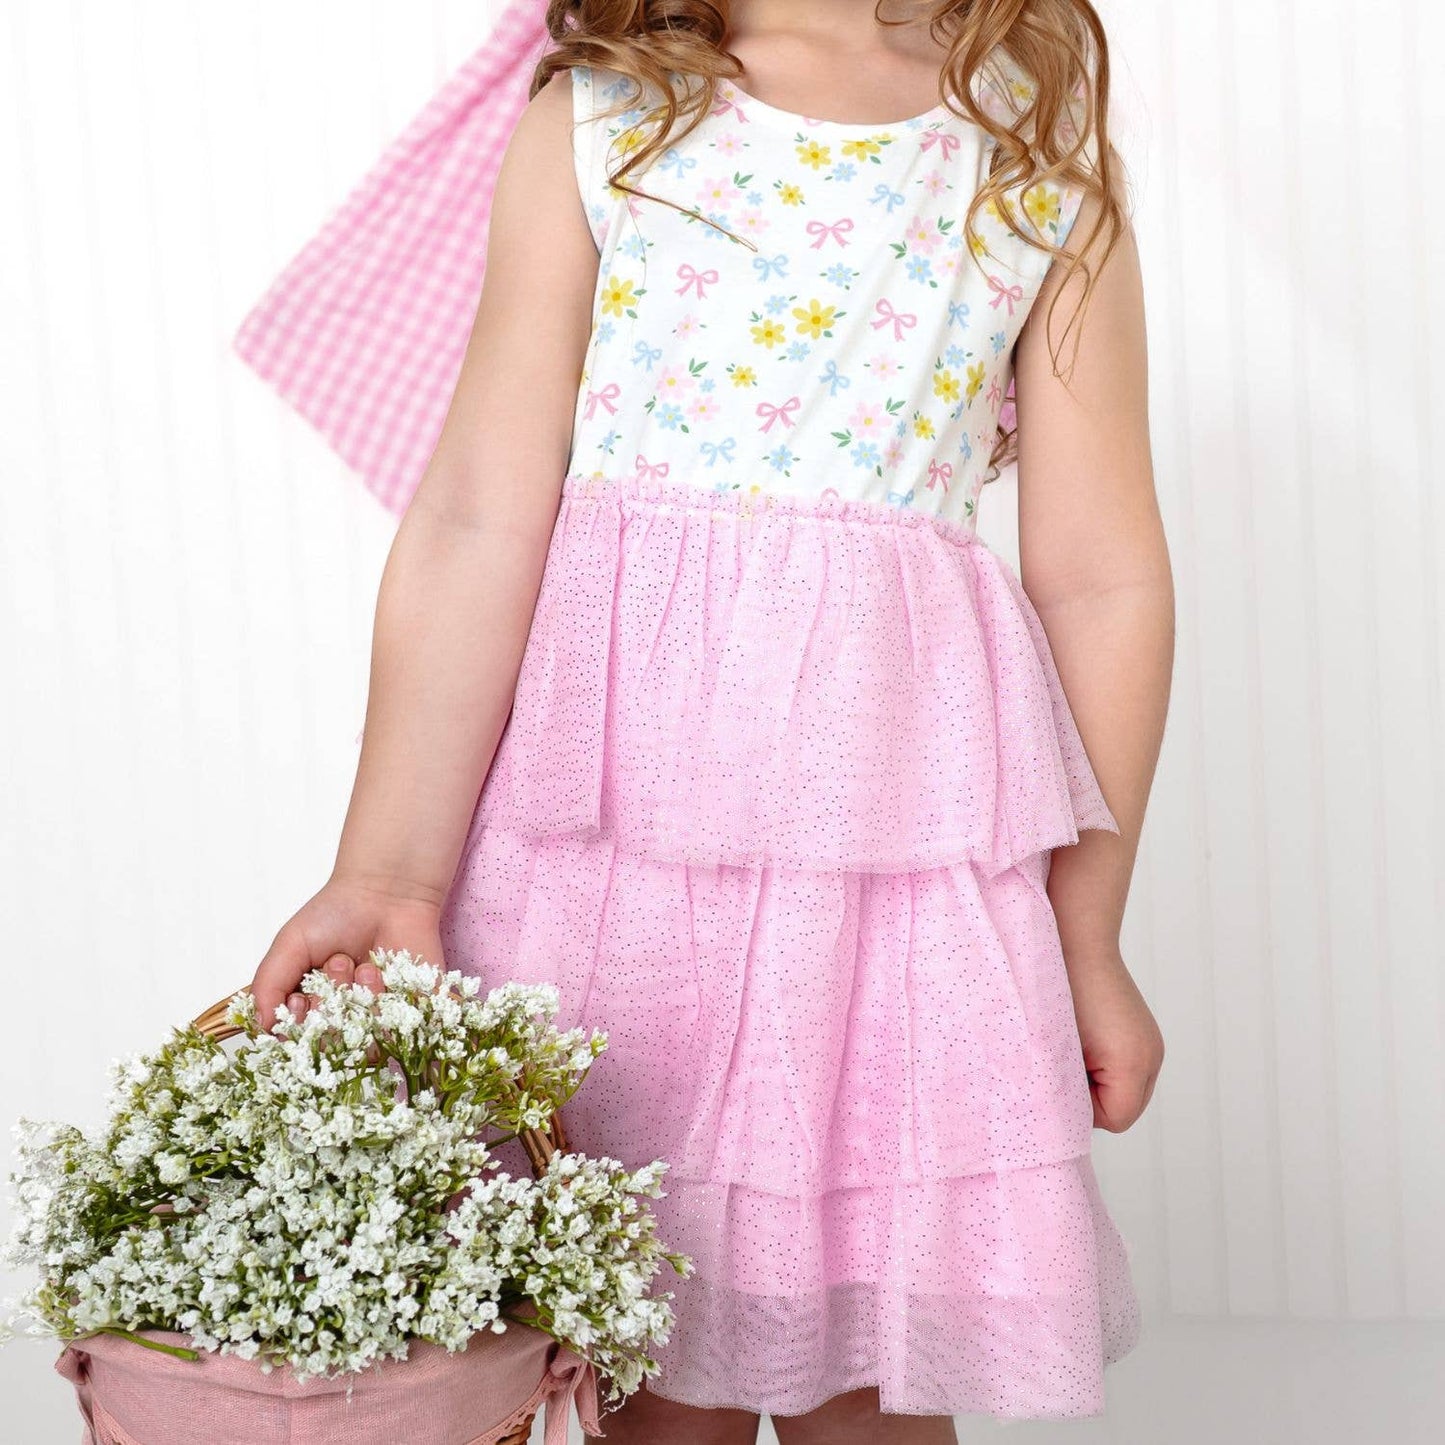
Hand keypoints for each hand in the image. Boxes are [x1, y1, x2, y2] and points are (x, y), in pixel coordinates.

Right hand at [250, 874, 447, 1032]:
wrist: (387, 890)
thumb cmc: (336, 913)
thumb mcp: (291, 944)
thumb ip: (269, 985)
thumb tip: (262, 1028)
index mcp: (314, 1006)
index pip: (301, 1041)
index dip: (298, 1028)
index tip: (298, 1000)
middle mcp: (346, 1017)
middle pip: (332, 1045)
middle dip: (330, 1006)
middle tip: (338, 962)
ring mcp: (381, 1016)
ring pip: (365, 1042)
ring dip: (359, 1002)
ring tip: (364, 966)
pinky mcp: (414, 1011)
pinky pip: (399, 1032)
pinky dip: (385, 1005)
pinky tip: (379, 973)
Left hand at [1065, 946, 1164, 1131]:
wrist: (1075, 940)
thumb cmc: (1060, 990)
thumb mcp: (1055, 1048)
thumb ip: (1064, 1089)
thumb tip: (1063, 1114)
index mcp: (1134, 1062)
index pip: (1113, 1119)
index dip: (1081, 1105)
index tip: (1058, 1073)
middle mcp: (1153, 1055)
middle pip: (1124, 1109)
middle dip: (1091, 1095)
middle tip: (1062, 1062)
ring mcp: (1152, 1043)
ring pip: (1125, 1090)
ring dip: (1096, 1079)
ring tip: (1071, 1046)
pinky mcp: (1144, 1033)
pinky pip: (1126, 1069)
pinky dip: (1103, 1064)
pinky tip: (1082, 1038)